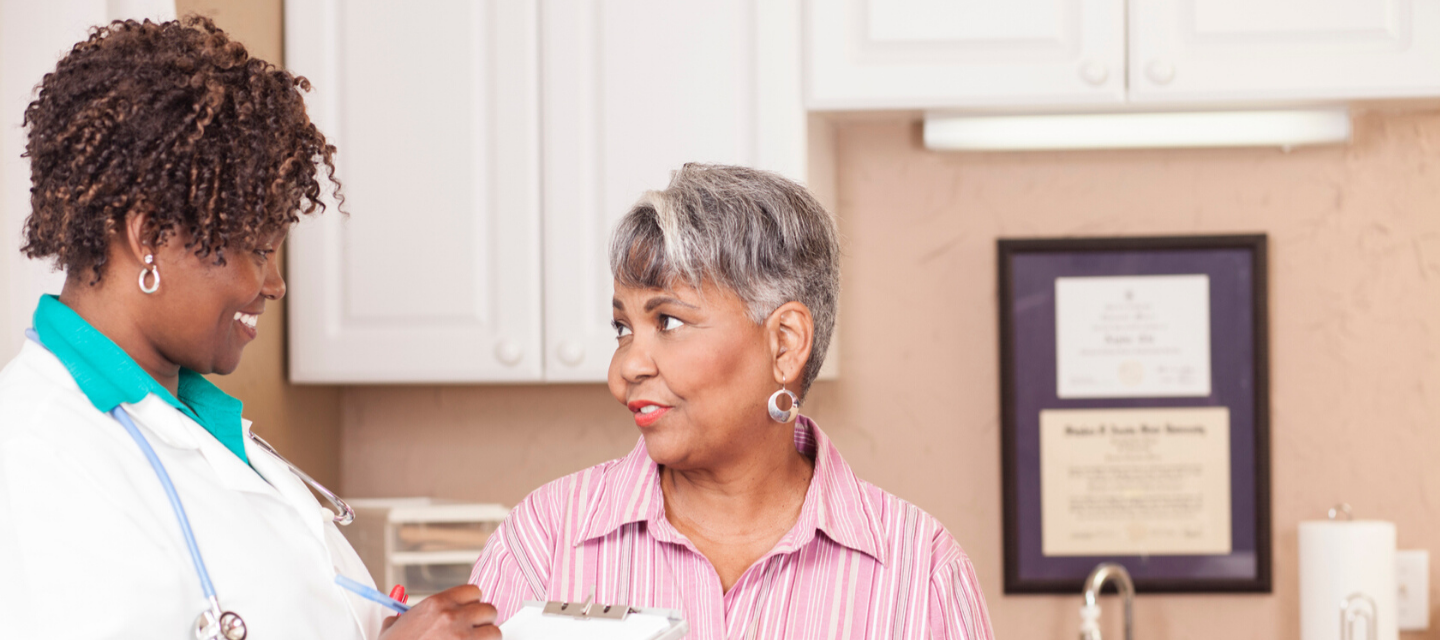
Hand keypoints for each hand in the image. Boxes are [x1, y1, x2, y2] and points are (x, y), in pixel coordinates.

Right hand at [377, 584, 499, 639]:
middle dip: (483, 621)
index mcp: (437, 604)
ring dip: (487, 638)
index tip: (468, 612)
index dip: (472, 603)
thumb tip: (400, 617)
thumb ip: (402, 618)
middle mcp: (453, 617)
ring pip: (494, 632)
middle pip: (489, 610)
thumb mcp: (392, 628)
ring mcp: (463, 638)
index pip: (474, 592)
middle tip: (473, 630)